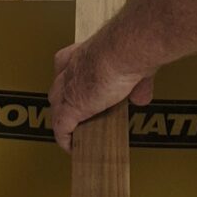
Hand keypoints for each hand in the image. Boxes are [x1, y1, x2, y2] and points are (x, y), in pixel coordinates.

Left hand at [47, 38, 154, 152]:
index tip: (78, 85)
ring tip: (73, 131)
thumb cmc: (129, 48)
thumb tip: (140, 98)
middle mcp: (71, 67)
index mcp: (84, 52)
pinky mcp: (71, 107)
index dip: (70, 76)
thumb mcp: (134, 65)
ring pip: (56, 108)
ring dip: (63, 120)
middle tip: (77, 109)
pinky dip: (65, 139)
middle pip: (58, 87)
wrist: (122, 50)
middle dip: (64, 99)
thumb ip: (136, 84)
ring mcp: (67, 88)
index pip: (66, 63)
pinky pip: (62, 128)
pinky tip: (71, 148)